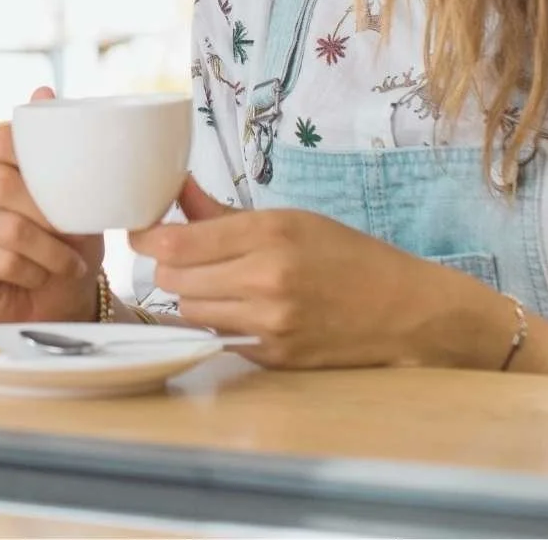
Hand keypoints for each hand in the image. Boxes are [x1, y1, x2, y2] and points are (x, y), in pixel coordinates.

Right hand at [0, 88, 103, 324]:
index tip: (67, 190)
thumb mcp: (73, 192)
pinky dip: (30, 272)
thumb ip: (56, 145)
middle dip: (46, 215)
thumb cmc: (67, 241)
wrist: (64, 296)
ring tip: (67, 264)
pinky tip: (37, 278)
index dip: (37, 163)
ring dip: (47, 251)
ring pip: (4, 226)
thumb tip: (42, 89)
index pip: (4, 139)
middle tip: (74, 236)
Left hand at [130, 177, 500, 369]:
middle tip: (182, 256)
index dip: (147, 236)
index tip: (142, 230)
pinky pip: (218, 336)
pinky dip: (218, 321)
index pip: (176, 244)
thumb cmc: (349, 256)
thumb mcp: (290, 219)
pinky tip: (240, 308)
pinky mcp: (273, 356)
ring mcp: (269, 323)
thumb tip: (174, 190)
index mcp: (270, 234)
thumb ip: (223, 212)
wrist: (405, 311)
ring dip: (190, 296)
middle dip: (169, 267)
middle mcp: (266, 280)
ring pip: (189, 311)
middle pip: (173, 280)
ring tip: (215, 282)